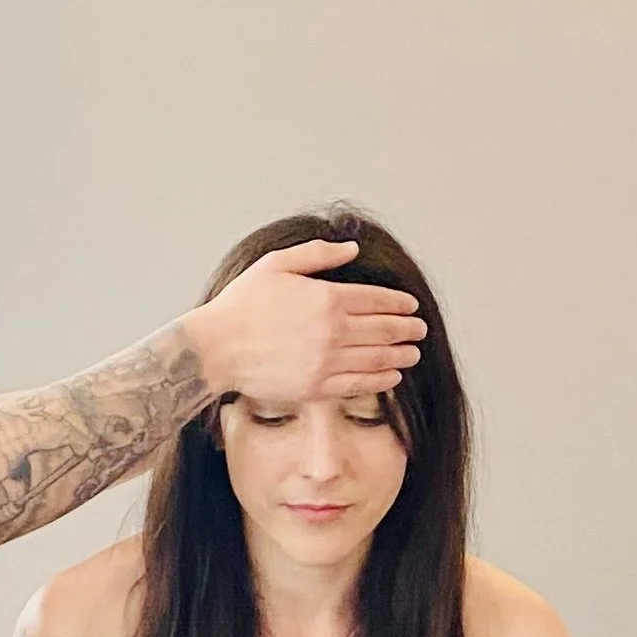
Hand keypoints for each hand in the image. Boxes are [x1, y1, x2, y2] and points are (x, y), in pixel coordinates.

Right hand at [185, 242, 424, 408]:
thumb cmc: (242, 304)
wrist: (216, 348)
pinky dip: (382, 380)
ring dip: (401, 355)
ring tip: (413, 353)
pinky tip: (392, 376)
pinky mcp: (316, 387)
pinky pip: (360, 384)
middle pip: (385, 330)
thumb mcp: (277, 265)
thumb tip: (352, 250)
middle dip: (407, 329)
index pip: (377, 300)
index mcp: (326, 298)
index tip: (411, 306)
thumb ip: (318, 255)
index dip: (399, 304)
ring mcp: (326, 362)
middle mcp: (332, 331)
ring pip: (378, 359)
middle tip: (420, 329)